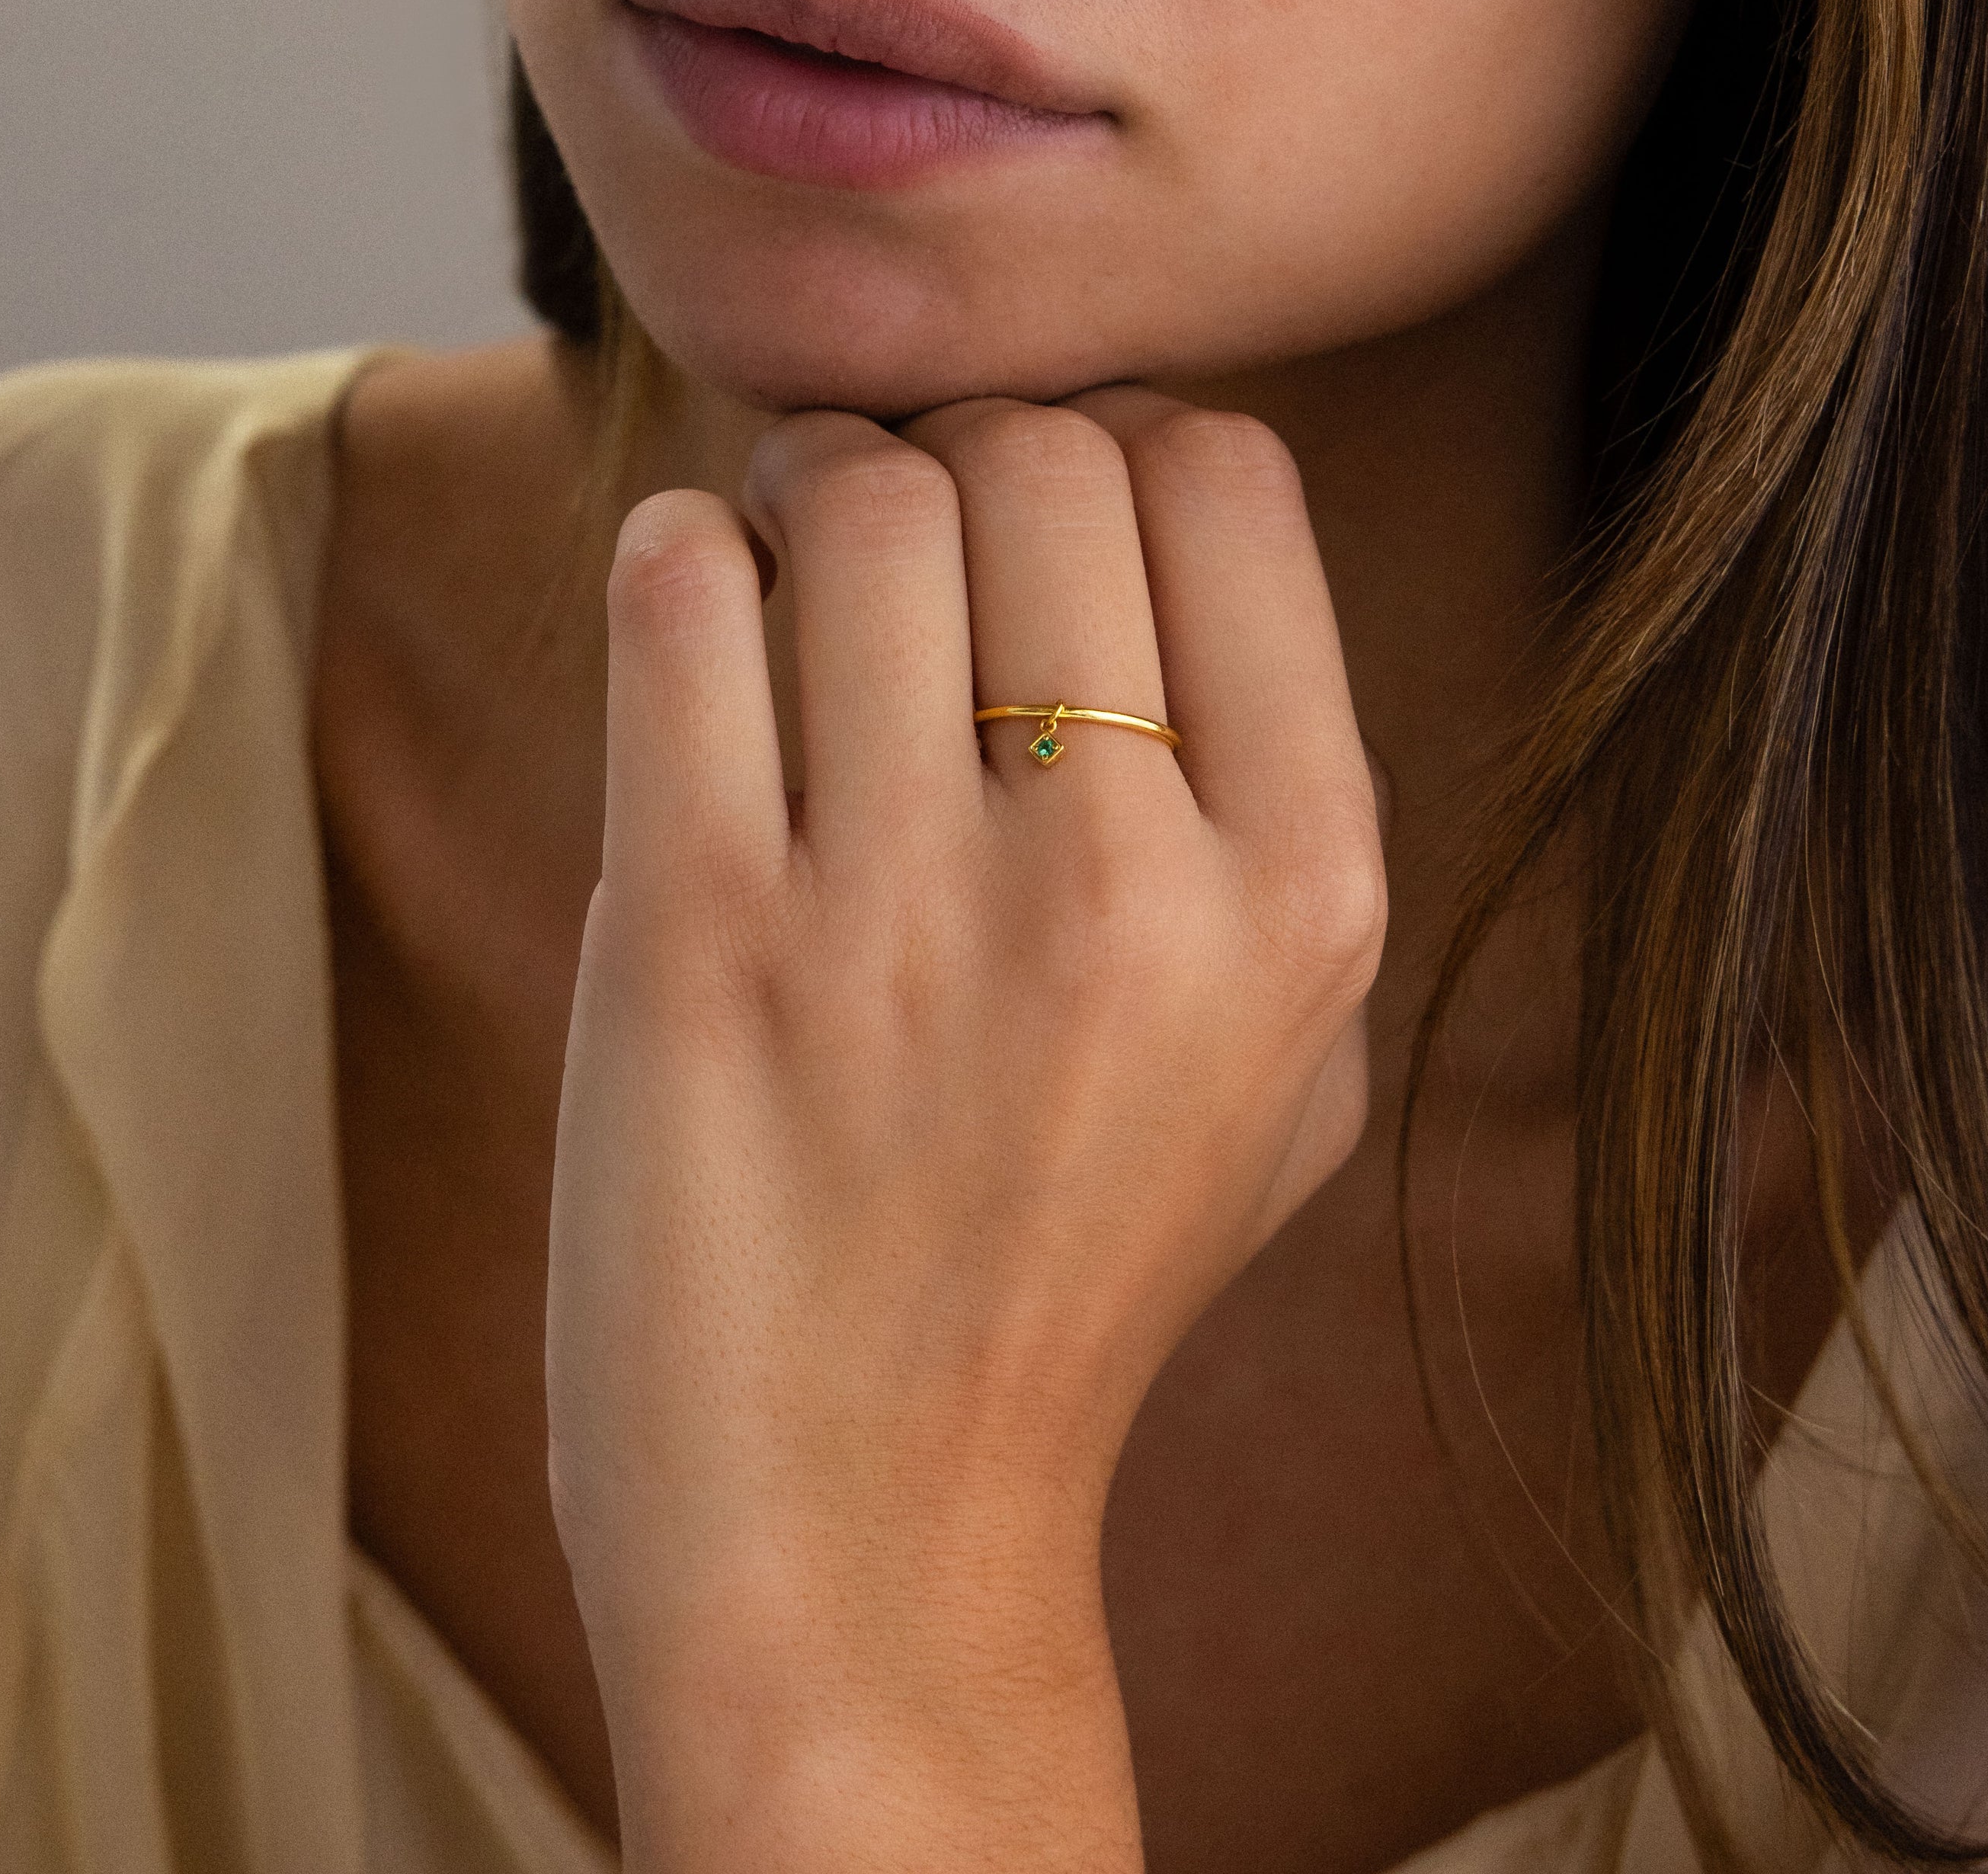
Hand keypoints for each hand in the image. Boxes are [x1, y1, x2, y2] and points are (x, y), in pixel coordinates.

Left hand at [547, 389, 1385, 1871]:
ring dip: (795, 486)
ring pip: (858, 494)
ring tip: (775, 570)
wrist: (864, 1543)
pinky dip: (673, 558)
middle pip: (1040, 452)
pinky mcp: (700, 944)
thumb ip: (1270, 802)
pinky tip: (688, 618)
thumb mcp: (1289, 1066)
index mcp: (1314, 893)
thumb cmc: (1071, 1271)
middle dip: (948, 454)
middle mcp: (1137, 888)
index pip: (1228, 471)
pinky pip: (678, 600)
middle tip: (887, 543)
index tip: (1040, 523)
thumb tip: (1157, 510)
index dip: (1116, 444)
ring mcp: (912, 918)